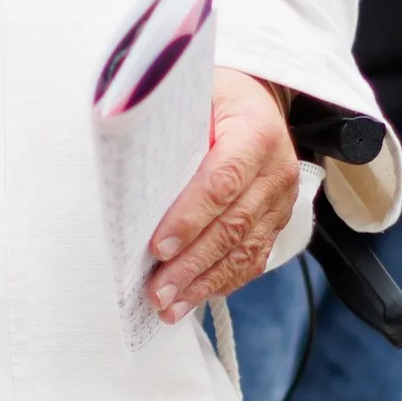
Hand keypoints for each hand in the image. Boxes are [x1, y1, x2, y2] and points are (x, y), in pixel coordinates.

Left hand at [148, 70, 298, 322]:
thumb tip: (121, 159)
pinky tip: (194, 298)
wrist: (256, 101)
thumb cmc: (214, 97)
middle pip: (232, 225)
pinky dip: (222, 282)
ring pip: (244, 250)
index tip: (157, 246)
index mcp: (255, 133)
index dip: (189, 217)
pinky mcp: (276, 221)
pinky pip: (253, 259)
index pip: (221, 181)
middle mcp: (276, 170)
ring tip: (169, 305)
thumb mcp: (194, 95)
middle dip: (191, 263)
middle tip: (157, 291)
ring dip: (204, 282)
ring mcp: (280, 201)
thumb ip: (167, 124)